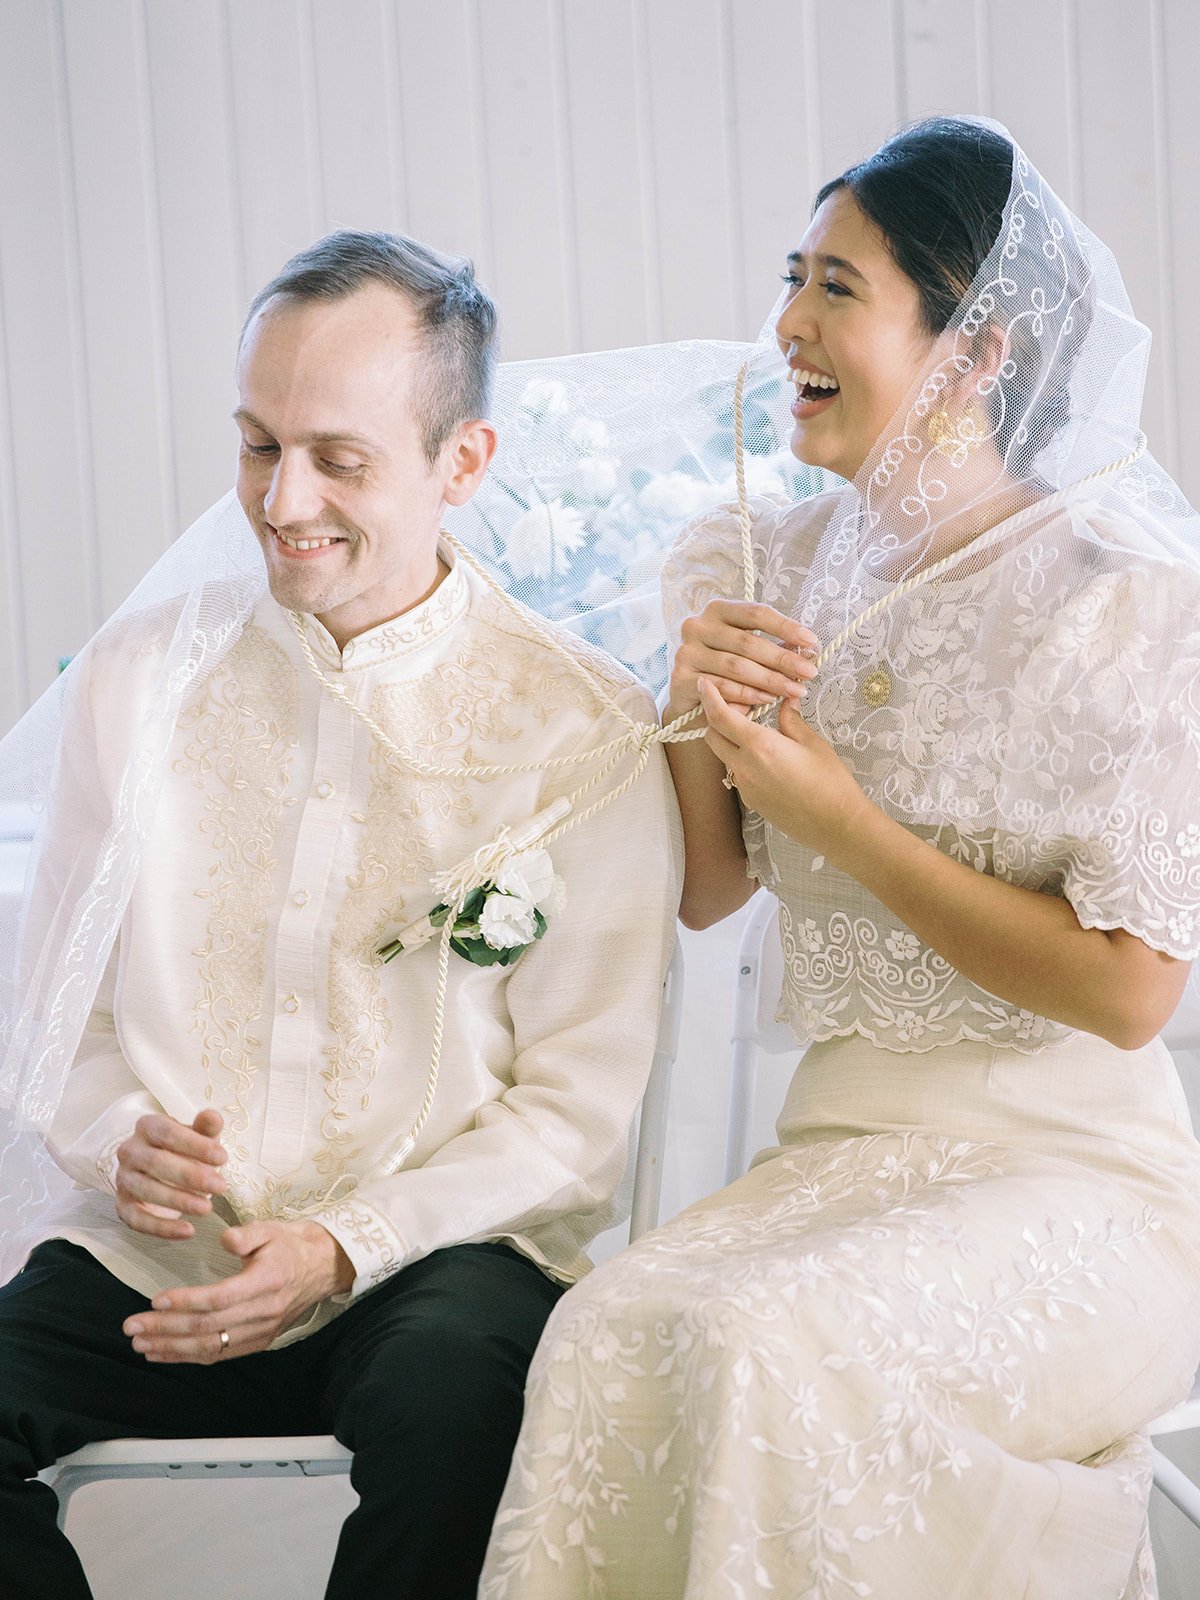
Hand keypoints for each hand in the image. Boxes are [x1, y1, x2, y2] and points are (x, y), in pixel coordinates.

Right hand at [114, 1109, 227, 1239]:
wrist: (163, 1172)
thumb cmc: (185, 1150)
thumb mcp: (199, 1136)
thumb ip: (206, 1127)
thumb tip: (213, 1116)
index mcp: (147, 1127)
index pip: (167, 1132)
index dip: (195, 1145)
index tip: (223, 1158)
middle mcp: (130, 1151)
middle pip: (156, 1162)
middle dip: (191, 1175)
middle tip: (221, 1186)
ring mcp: (123, 1179)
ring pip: (146, 1190)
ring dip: (179, 1201)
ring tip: (207, 1208)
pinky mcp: (123, 1206)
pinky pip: (138, 1220)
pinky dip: (163, 1228)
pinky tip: (188, 1231)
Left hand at [123, 1219, 355, 1363]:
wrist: (323, 1268)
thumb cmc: (290, 1246)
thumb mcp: (271, 1229)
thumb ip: (246, 1234)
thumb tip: (224, 1239)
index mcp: (267, 1281)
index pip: (220, 1298)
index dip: (186, 1301)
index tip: (156, 1300)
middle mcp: (264, 1312)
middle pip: (209, 1327)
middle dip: (166, 1329)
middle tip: (133, 1326)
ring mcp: (262, 1332)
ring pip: (211, 1346)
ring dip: (172, 1349)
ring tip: (141, 1345)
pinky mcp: (258, 1342)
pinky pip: (219, 1354)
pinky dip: (189, 1357)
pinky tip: (164, 1354)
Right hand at [667, 600, 817, 716]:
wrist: (691, 699)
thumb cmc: (725, 670)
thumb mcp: (748, 652)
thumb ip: (772, 648)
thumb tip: (807, 651)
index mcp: (717, 610)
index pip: (756, 613)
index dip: (785, 627)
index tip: (811, 641)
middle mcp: (697, 626)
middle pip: (748, 642)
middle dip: (783, 659)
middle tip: (809, 673)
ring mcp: (686, 652)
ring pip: (736, 666)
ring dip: (770, 680)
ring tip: (794, 690)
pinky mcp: (680, 678)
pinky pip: (720, 687)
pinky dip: (747, 695)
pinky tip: (767, 700)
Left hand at [697, 675, 874, 864]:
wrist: (837, 825)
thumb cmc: (830, 781)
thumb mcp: (812, 743)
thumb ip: (790, 720)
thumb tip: (784, 701)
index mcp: (759, 746)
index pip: (720, 717)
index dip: (709, 697)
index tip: (704, 684)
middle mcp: (745, 767)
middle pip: (712, 737)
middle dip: (716, 719)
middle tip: (737, 708)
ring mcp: (745, 788)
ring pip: (723, 756)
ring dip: (729, 741)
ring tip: (753, 731)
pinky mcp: (751, 803)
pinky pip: (737, 775)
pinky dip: (741, 761)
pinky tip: (764, 758)